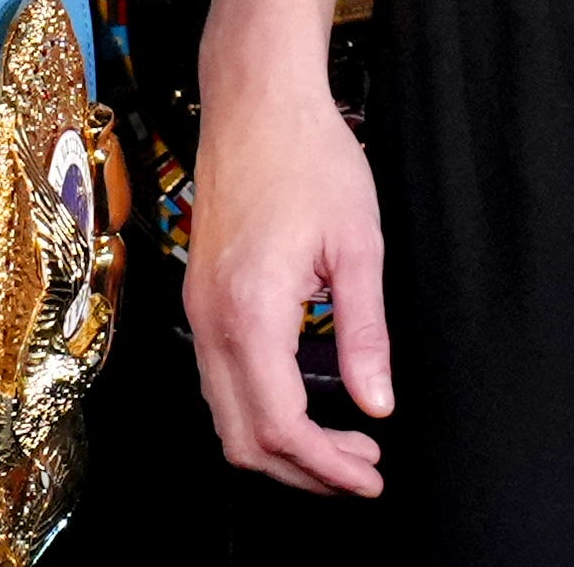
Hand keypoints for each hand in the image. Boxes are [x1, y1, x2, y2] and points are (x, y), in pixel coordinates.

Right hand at [183, 69, 391, 497]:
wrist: (256, 99)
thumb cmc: (309, 157)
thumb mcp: (358, 245)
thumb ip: (365, 333)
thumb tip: (376, 403)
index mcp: (250, 310)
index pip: (280, 426)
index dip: (327, 466)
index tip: (370, 474)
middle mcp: (210, 318)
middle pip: (242, 439)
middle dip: (303, 472)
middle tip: (360, 470)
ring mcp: (197, 308)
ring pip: (224, 416)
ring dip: (279, 446)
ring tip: (340, 445)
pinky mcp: (199, 296)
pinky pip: (217, 380)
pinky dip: (257, 412)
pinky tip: (303, 403)